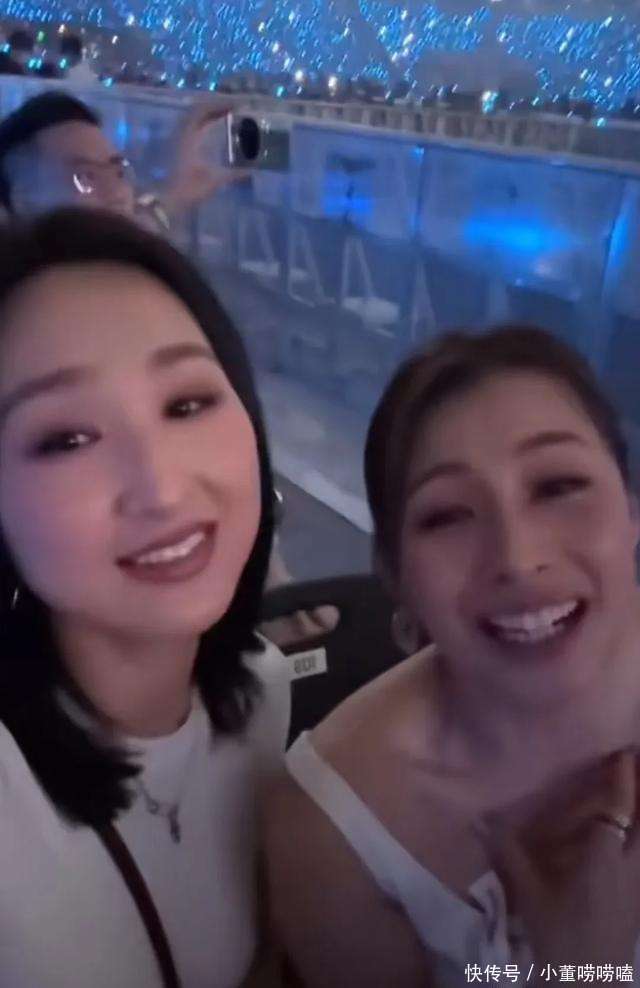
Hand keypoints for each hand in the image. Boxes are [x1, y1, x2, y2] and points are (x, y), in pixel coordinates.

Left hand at [163, 102, 248, 213]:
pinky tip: (211, 129)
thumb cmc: (190, 189)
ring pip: (192, 117)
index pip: (204, 111)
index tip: (236, 106)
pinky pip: (189, 126)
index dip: (220, 105)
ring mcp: (177, 139)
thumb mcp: (214, 181)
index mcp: (190, 136)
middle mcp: (182, 133)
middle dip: (214, 106)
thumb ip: (234, 175)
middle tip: (231, 108)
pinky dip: (201, 123)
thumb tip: (252, 171)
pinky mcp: (177, 147)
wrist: (169, 201)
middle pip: (197, 110)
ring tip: (223, 115)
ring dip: (207, 113)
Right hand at [483, 751, 639, 971]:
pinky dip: (639, 835)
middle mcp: (632, 863)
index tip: (622, 749)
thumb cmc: (558, 935)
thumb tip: (478, 819)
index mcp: (604, 856)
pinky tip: (629, 833)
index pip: (620, 806)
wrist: (588, 985)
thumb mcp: (530, 893)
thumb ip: (508, 852)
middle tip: (632, 761)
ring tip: (633, 793)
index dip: (624, 776)